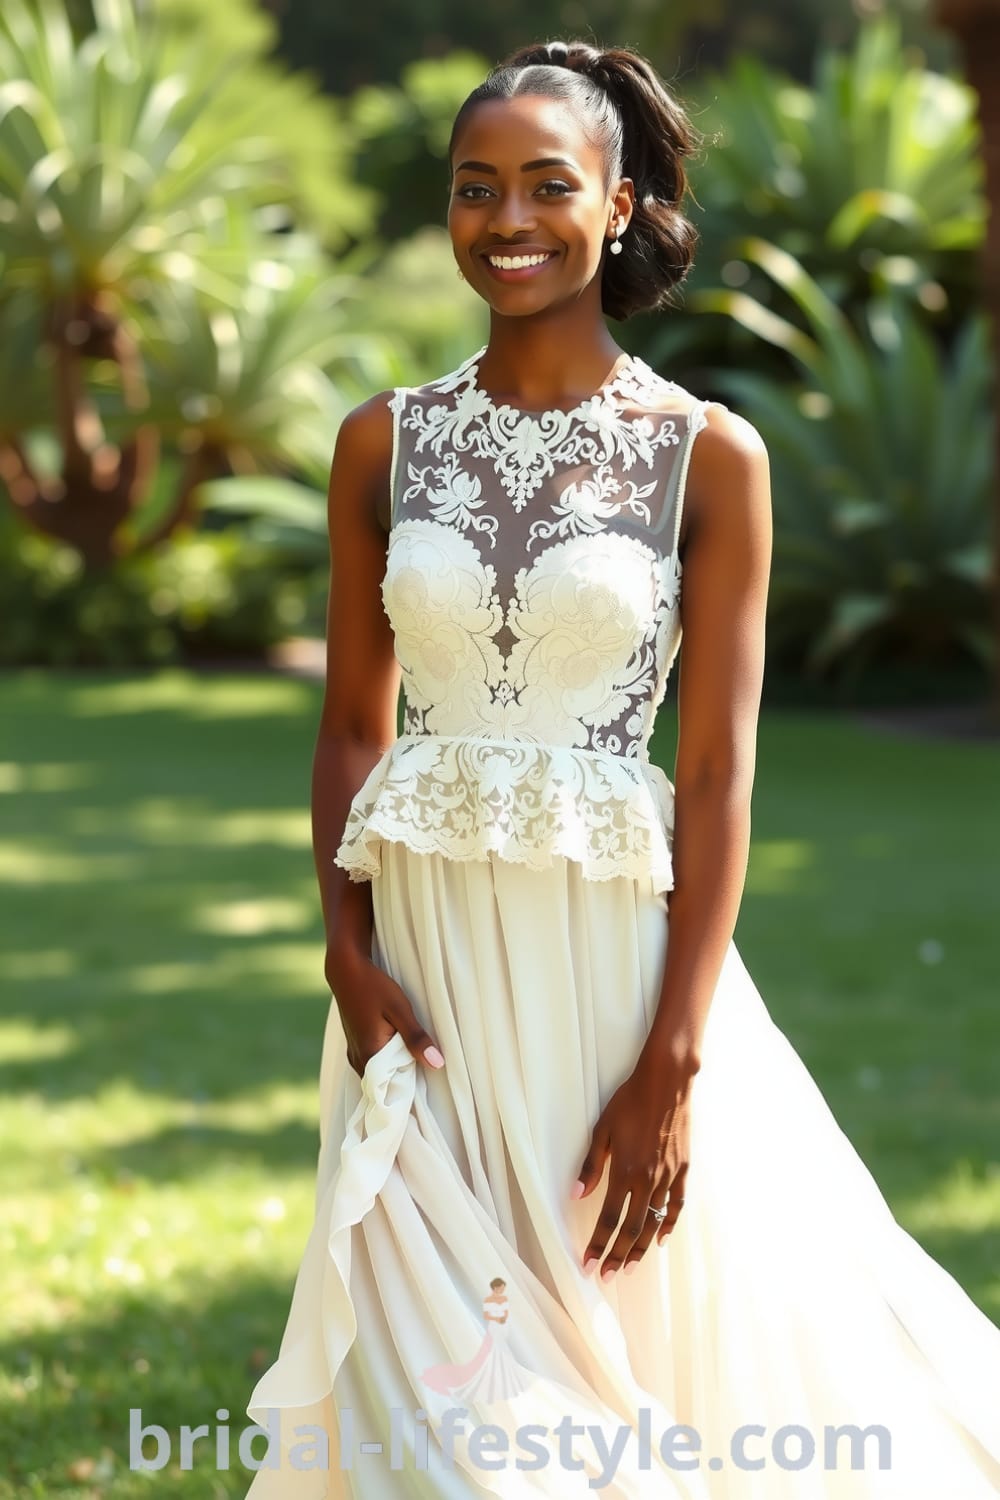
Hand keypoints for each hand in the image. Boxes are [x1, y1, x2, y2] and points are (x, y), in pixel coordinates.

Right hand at [327, 946, 444, 1077]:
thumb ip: (416, 1038)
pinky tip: (398, 1048)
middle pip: (385, 1083)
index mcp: (369, 1054)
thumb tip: (437, 1064)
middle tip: (424, 1067)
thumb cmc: (374, 987)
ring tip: (413, 1057)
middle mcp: (357, 1059)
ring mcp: (353, 1052)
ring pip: (378, 1074)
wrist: (346, 970)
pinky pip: (371, 1063)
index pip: (392, 1088)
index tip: (426, 1082)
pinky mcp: (353, 1045)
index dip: (410, 1087)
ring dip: (394, 1069)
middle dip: (403, 1078)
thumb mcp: (400, 1010)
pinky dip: (385, 1061)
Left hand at [573, 1049, 692, 1278]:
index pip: (608, 1217)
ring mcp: (670, 1176)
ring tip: (629, 1267)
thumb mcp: (603, 1129)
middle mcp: (649, 1178)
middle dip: (617, 1255)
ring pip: (654, 1221)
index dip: (598, 1244)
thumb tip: (577, 1194)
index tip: (589, 1264)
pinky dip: (669, 1225)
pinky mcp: (684, 1169)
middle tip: (607, 1276)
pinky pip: (677, 1205)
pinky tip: (660, 1240)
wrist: (667, 1083)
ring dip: (640, 1247)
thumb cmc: (630, 1101)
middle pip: (631, 1228)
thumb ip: (591, 1165)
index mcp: (626, 1170)